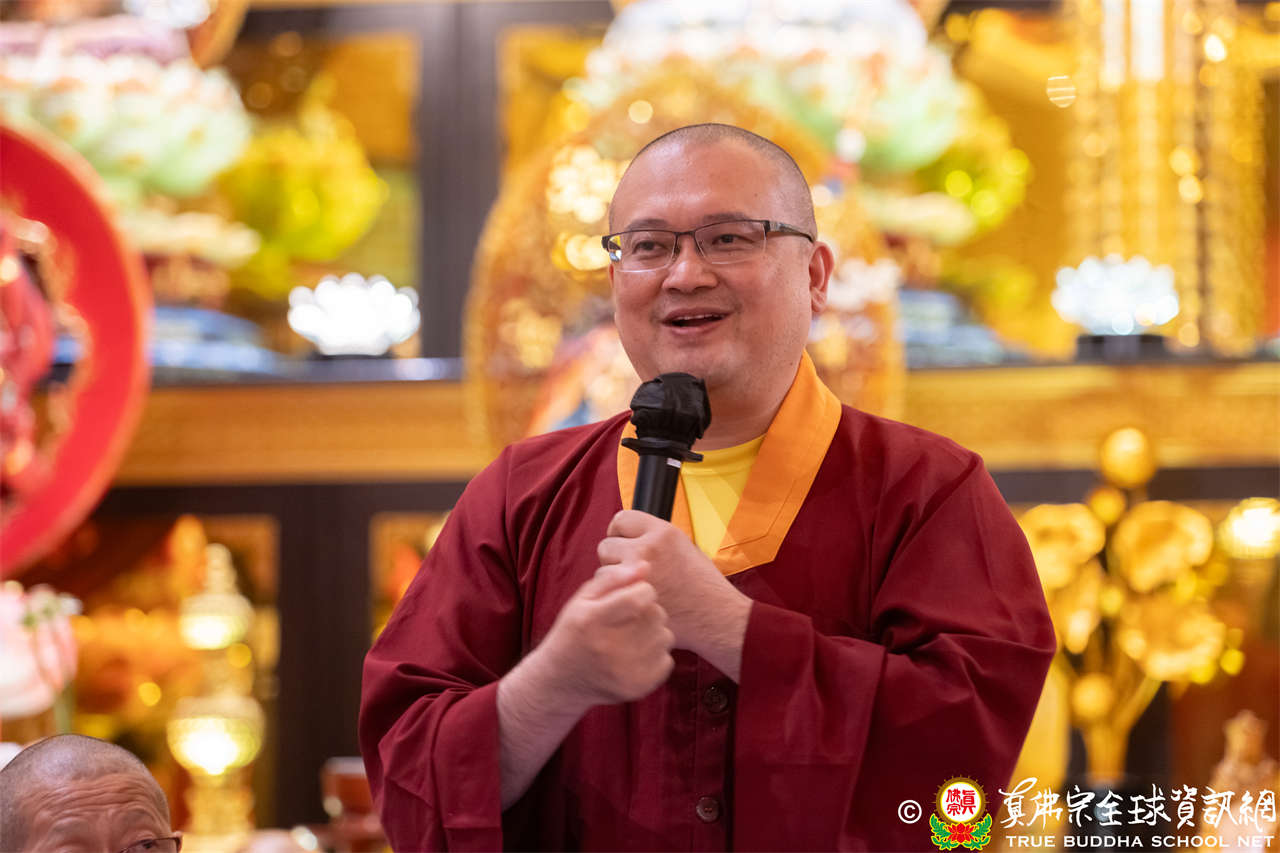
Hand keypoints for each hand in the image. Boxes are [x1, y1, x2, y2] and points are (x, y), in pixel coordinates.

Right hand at [533, 564, 674, 712]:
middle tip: (632, 616)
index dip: (642, 590)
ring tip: (633, 635)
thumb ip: (612, 579)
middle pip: (656, 615)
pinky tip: (636, 654)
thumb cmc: (574, 632)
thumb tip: (645, 566)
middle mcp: (608, 648)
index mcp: (592, 620)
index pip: (639, 597)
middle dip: (649, 609)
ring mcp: (625, 672)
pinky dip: (656, 654)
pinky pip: (667, 660)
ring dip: (654, 631)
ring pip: (665, 636)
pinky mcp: (638, 687)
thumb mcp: (582, 599)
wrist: (561, 681)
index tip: (635, 593)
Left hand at [596, 510, 750, 677]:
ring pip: (603, 570)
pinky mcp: (631, 596)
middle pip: (607, 545)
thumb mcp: (684, 547)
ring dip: (613, 580)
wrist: (715, 616)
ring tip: (635, 589)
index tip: (624, 544)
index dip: (620, 533)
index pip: (622, 519)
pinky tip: (632, 601)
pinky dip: (615, 597)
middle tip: (630, 572)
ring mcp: (637, 573)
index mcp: (663, 532)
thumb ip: (654, 539)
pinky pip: (608, 591)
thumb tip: (627, 537)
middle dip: (614, 558)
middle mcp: (648, 547)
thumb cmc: (703, 585)